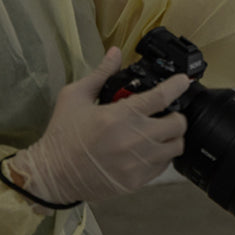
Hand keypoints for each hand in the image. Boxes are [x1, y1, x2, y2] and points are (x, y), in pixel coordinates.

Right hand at [7, 47, 190, 204]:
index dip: (177, 85)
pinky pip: (163, 166)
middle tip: (166, 113)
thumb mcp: (75, 97)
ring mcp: (137, 163)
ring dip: (171, 137)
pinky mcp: (136, 181)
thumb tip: (115, 53)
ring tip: (160, 132)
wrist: (50, 176)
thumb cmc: (61, 135)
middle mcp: (133, 139)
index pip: (161, 96)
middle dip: (175, 114)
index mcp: (120, 115)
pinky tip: (149, 150)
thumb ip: (100, 74)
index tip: (184, 80)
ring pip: (176, 147)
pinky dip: (161, 156)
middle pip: (177, 124)